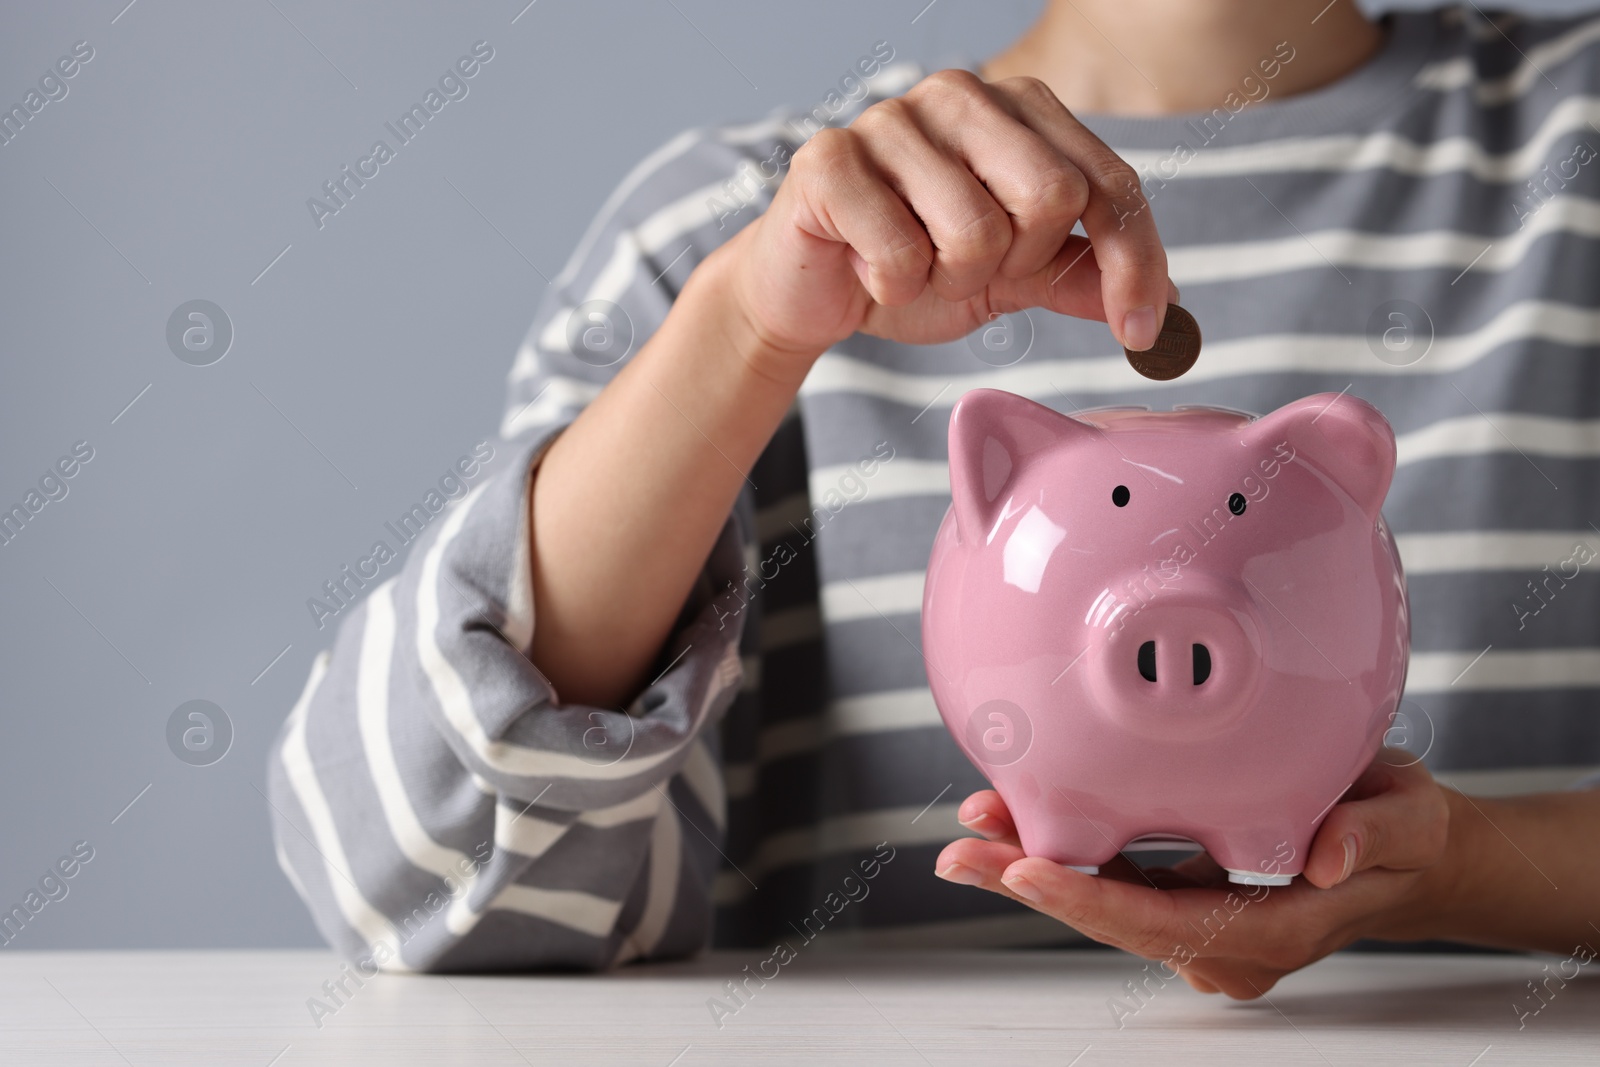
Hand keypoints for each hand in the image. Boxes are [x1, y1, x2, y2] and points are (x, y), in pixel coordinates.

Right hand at [722, 68, 1174, 375]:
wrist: (808, 290)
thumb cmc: (909, 268)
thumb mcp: (1011, 278)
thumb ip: (1081, 276)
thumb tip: (1168, 306)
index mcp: (1018, 109)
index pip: (1108, 181)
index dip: (1135, 261)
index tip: (1140, 330)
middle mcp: (961, 95)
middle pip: (1052, 196)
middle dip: (1020, 266)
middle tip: (974, 274)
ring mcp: (891, 120)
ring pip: (975, 230)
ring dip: (948, 280)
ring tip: (915, 268)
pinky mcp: (829, 159)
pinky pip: (900, 249)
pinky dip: (892, 286)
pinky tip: (868, 270)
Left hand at [934, 749, 1455, 998]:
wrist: (1408, 855)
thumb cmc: (1406, 835)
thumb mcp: (1407, 821)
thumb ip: (1373, 835)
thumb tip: (1328, 856)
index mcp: (1272, 929)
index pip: (1166, 925)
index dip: (1092, 900)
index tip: (1028, 870)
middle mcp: (1224, 942)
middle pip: (1114, 917)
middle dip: (1033, 883)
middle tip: (962, 853)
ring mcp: (1200, 927)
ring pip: (1103, 901)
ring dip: (1033, 866)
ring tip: (971, 828)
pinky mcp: (1183, 902)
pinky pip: (1113, 882)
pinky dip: (1063, 852)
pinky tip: (1016, 821)